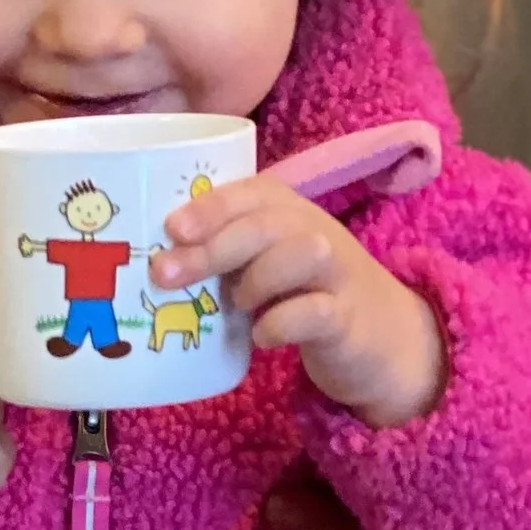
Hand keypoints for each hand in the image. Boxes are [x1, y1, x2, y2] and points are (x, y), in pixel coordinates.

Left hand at [155, 177, 442, 426]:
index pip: (251, 192)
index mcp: (289, 212)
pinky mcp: (347, 319)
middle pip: (267, 224)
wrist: (377, 337)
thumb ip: (222, 253)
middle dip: (212, 247)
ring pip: (301, 254)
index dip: (212, 206)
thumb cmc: (302, 294)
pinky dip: (281, 323)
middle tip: (165, 274)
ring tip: (237, 304)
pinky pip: (316, 312)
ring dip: (257, 279)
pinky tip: (261, 336)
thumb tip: (154, 261)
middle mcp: (316, 232)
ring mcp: (336, 274)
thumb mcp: (261, 262)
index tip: (172, 228)